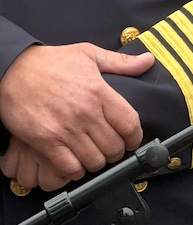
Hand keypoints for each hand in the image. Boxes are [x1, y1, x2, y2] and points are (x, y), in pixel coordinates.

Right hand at [0, 44, 153, 181]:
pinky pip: (69, 167)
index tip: (132, 140)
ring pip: (94, 160)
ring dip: (97, 162)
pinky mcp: (46, 142)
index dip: (135, 137)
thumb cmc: (51, 62)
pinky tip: (75, 163)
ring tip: (95, 157)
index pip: (130, 123)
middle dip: (117, 152)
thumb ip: (121, 62)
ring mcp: (66, 129)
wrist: (12, 70)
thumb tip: (148, 61)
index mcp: (100, 92)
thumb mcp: (89, 54)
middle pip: (114, 146)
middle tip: (112, 150)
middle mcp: (86, 113)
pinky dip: (75, 171)